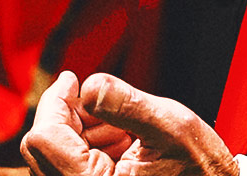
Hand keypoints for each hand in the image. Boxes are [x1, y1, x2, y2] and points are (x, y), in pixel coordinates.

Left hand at [21, 71, 235, 175]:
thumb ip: (124, 102)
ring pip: (55, 160)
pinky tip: (120, 142)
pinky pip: (72, 171)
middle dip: (66, 116)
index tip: (71, 80)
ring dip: (79, 133)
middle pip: (43, 149)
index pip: (44, 138)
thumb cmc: (203, 173)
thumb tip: (85, 85)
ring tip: (121, 126)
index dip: (54, 101)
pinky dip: (88, 150)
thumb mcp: (171, 126)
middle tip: (94, 98)